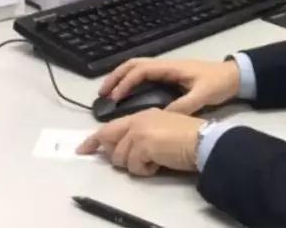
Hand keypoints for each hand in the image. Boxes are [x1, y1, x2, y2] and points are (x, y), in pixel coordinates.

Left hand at [77, 109, 202, 175]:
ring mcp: (139, 131)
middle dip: (116, 156)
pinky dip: (145, 170)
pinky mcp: (143, 144)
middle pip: (108, 141)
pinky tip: (158, 164)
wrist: (202, 140)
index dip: (94, 140)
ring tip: (154, 160)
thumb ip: (140, 136)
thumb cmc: (187, 137)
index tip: (83, 148)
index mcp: (141, 115)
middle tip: (138, 161)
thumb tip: (121, 152)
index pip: (110, 127)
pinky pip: (134, 166)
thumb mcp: (160, 131)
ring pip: (120, 158)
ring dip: (135, 165)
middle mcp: (137, 120)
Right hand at [99, 58, 240, 114]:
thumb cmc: (218, 83)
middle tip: (102, 93)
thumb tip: (162, 116)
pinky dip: (131, 81)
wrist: (234, 76)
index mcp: (171, 67)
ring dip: (121, 78)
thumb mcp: (203, 96)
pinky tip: (126, 94)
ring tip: (108, 94)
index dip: (126, 82)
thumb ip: (184, 105)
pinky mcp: (169, 75)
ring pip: (137, 68)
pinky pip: (144, 75)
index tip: (115, 97)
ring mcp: (167, 69)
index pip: (141, 70)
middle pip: (133, 64)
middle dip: (116, 77)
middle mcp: (165, 65)